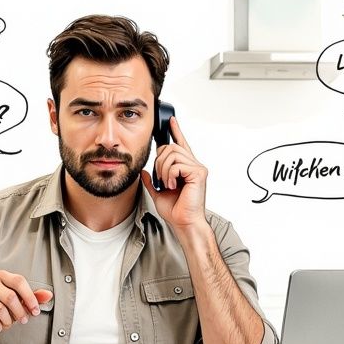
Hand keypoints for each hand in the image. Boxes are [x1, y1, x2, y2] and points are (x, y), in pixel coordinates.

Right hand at [0, 270, 53, 338]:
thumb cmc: (1, 308)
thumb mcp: (19, 302)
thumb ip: (33, 298)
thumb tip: (49, 295)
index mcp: (1, 276)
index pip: (18, 281)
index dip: (30, 297)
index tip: (35, 311)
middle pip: (10, 297)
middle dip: (20, 312)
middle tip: (23, 320)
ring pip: (1, 310)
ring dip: (8, 321)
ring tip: (7, 322)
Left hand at [140, 117, 208, 231]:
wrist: (183, 222)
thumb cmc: (176, 211)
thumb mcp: (157, 193)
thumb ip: (151, 181)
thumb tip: (144, 172)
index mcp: (185, 168)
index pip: (180, 144)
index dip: (176, 131)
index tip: (171, 121)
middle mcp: (193, 165)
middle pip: (171, 147)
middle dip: (159, 162)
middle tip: (161, 179)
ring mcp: (197, 168)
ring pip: (172, 154)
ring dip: (163, 170)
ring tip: (167, 183)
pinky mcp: (198, 173)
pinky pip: (177, 165)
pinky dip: (169, 175)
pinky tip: (173, 186)